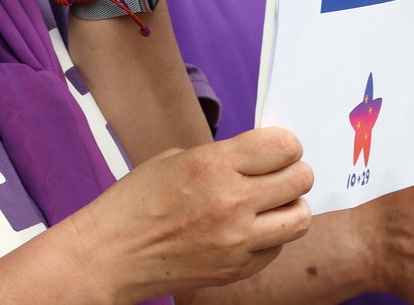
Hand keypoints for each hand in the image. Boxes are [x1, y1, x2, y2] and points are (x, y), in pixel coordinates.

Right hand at [88, 126, 313, 300]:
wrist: (112, 255)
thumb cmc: (137, 202)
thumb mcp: (178, 159)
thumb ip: (224, 156)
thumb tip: (262, 157)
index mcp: (214, 165)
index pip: (284, 146)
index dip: (286, 145)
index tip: (279, 149)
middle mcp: (231, 202)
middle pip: (300, 178)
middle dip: (294, 171)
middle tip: (280, 174)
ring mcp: (237, 240)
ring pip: (300, 217)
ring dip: (291, 206)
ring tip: (272, 204)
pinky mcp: (237, 269)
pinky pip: (278, 247)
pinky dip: (272, 236)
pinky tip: (251, 229)